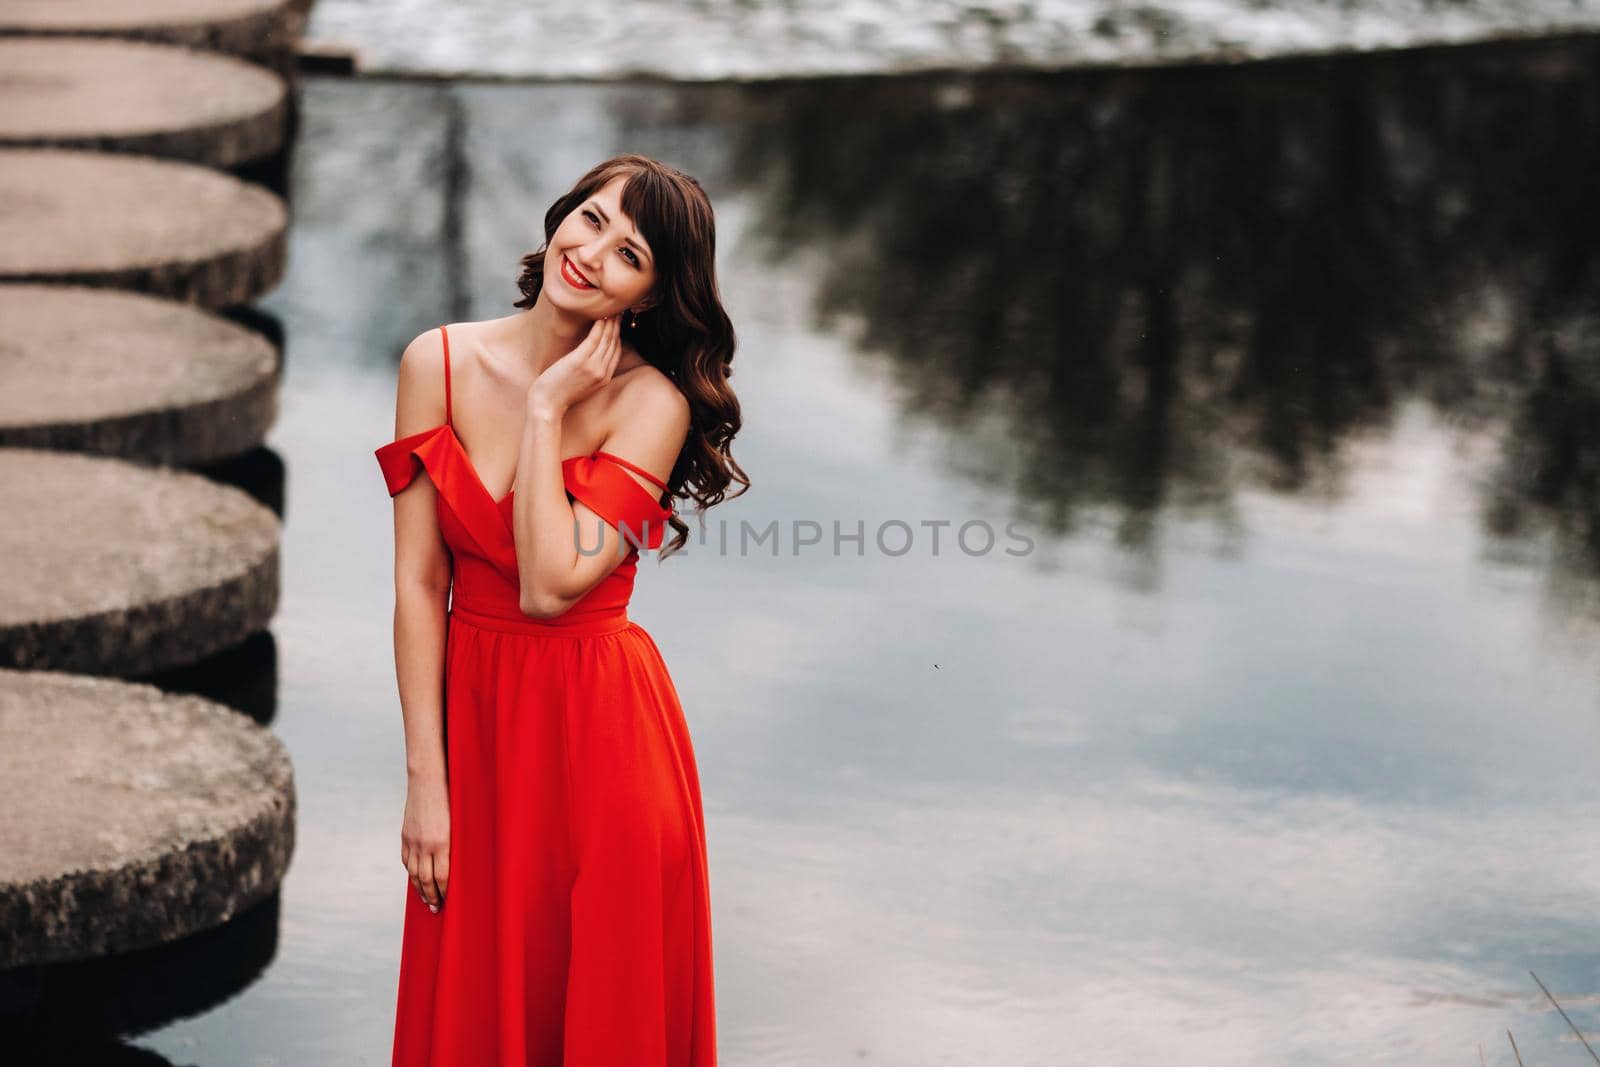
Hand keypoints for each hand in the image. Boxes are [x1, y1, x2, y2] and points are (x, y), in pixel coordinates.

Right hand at [401, 774, 449, 911]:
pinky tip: (416, 880)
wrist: (427, 781)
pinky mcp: (405, 836)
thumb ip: (456, 844)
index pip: (442, 876)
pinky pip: (407, 861)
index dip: (444, 892)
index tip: (448, 901)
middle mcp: (425, 845)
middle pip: (426, 879)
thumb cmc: (451, 799)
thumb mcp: (458, 822)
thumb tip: (459, 865)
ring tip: (427, 901)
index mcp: (442, 842)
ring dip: (421, 889)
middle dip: (432, 896)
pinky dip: (412, 873)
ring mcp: (412, 841)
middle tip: (436, 909)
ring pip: (415, 873)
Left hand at [528, 314, 622, 414]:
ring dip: (610, 322)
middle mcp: (602, 372)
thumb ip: (589, 371)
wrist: (548, 405)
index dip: (618, 335)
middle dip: (617, 325)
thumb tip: (588, 356)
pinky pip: (594, 339)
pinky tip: (600, 316)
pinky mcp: (580, 361)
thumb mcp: (581, 384)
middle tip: (618, 310)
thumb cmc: (559, 394)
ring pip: (607, 339)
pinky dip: (599, 326)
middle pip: (614, 343)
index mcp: (604, 378)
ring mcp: (592, 366)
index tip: (617, 321)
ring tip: (610, 309)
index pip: (616, 352)